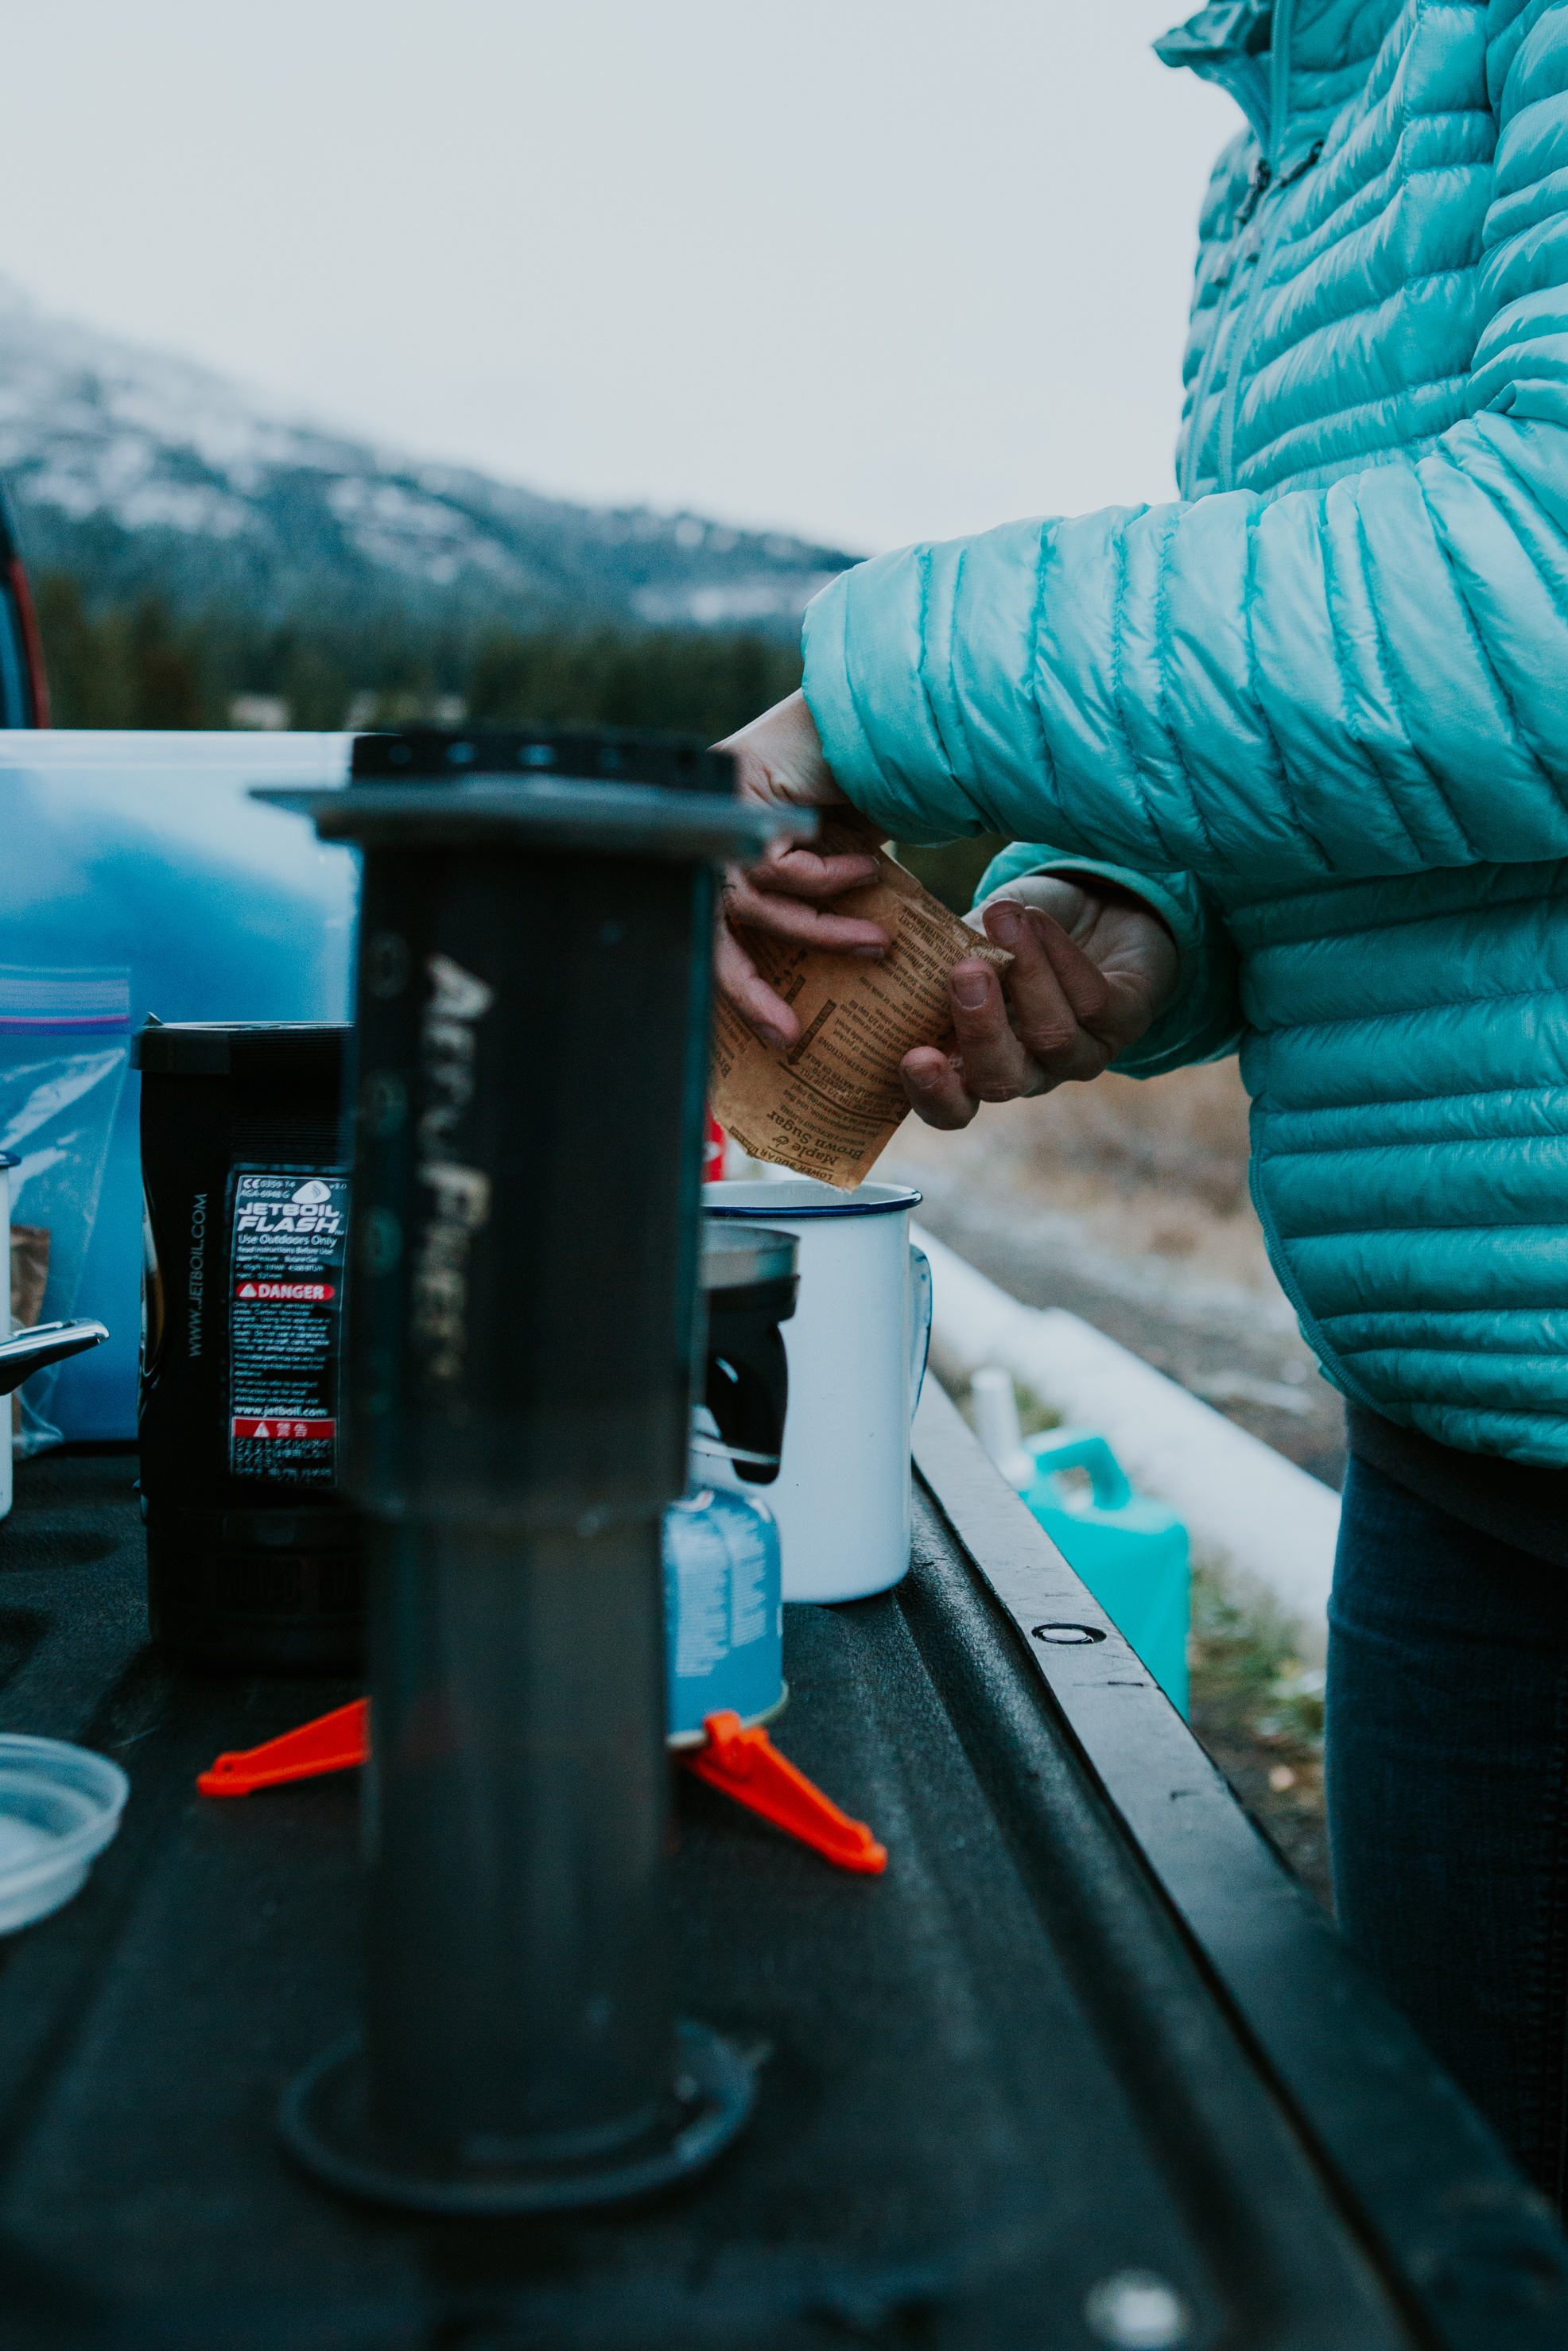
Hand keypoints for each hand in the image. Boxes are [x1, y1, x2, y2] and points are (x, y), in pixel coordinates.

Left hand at [714, 691, 891, 1048]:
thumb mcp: (839, 845)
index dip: (737, 987)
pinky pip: (782, 869)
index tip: (772, 1035)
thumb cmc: (853, 776)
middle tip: (788, 1036)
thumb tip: (847, 961)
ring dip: (821, 932)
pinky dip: (828, 880)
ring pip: (756, 905)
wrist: (866, 707)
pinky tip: (867, 870)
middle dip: (747, 993)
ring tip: (877, 943)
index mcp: (720, 855)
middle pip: (712, 932)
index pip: (711, 933)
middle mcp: (706, 838)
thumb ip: (821, 890)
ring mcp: (718, 819)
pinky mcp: (739, 800)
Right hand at [901, 875, 1179, 1129]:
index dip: (933, 1095)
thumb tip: (896, 948)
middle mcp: (1030, 1071)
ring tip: (1003, 917)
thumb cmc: (1014, 933)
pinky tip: (1035, 916)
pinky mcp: (1127, 1022)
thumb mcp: (967, 941)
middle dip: (981, 1031)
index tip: (915, 1057)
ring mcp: (1081, 1054)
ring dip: (1026, 971)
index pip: (951, 1108)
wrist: (1094, 905)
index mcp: (977, 1064)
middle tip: (964, 974)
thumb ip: (937, 957)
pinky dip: (1059, 952)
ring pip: (1052, 1036)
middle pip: (1002, 1082)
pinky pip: (1092, 999)